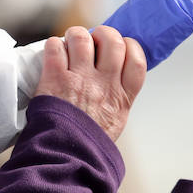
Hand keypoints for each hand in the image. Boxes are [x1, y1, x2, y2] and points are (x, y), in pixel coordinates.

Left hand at [34, 26, 145, 140]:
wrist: (65, 158)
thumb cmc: (88, 144)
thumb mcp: (115, 123)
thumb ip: (118, 99)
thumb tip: (115, 80)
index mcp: (122, 97)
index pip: (137, 60)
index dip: (129, 46)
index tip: (120, 47)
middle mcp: (105, 85)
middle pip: (113, 41)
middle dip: (103, 34)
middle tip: (93, 40)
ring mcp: (81, 79)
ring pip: (82, 38)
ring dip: (76, 36)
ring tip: (71, 43)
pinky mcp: (56, 78)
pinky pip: (56, 47)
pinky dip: (54, 45)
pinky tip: (54, 54)